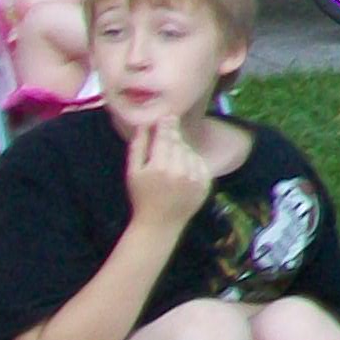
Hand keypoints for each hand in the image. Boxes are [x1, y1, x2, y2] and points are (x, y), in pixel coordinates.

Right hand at [125, 116, 214, 238]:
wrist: (160, 224)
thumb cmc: (141, 197)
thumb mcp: (133, 172)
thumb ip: (138, 147)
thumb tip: (145, 124)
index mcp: (159, 167)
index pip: (166, 138)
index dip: (166, 125)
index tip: (167, 116)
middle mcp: (180, 171)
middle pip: (179, 143)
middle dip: (173, 136)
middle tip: (169, 130)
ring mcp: (195, 178)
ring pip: (190, 151)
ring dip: (182, 150)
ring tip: (170, 159)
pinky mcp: (206, 184)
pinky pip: (200, 162)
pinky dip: (192, 161)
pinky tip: (181, 169)